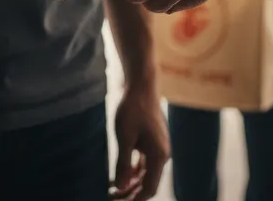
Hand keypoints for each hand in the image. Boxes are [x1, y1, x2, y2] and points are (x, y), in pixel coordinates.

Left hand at [110, 81, 169, 200]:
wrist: (141, 84)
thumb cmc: (133, 108)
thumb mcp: (124, 137)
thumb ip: (123, 163)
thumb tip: (120, 187)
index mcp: (159, 155)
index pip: (149, 189)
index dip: (134, 200)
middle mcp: (162, 154)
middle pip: (147, 183)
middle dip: (129, 193)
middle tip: (110, 197)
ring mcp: (157, 148)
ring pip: (144, 174)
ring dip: (130, 183)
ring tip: (112, 189)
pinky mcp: (151, 141)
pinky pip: (143, 163)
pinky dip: (132, 170)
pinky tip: (118, 174)